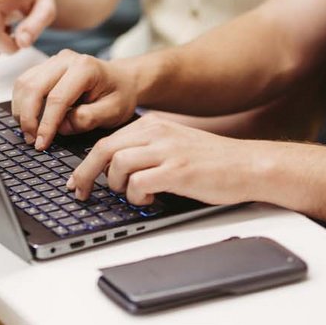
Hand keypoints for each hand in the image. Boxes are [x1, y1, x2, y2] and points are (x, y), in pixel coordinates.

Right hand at [11, 50, 137, 149]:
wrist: (122, 79)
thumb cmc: (119, 95)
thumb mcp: (113, 112)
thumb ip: (88, 119)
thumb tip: (61, 127)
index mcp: (85, 68)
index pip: (57, 98)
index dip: (46, 124)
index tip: (42, 144)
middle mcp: (65, 59)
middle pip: (34, 87)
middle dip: (28, 117)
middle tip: (32, 140)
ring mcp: (53, 61)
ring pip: (24, 83)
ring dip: (21, 110)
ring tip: (29, 132)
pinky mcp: (45, 67)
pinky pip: (25, 82)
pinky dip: (21, 102)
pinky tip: (29, 119)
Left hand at [68, 114, 266, 205]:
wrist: (247, 165)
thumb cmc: (211, 162)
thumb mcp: (173, 145)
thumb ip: (145, 150)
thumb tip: (112, 171)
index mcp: (152, 125)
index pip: (106, 140)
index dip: (86, 163)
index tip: (77, 181)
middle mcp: (156, 132)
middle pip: (104, 149)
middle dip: (86, 174)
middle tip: (81, 193)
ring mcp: (167, 150)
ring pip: (118, 164)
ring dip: (118, 186)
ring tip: (133, 195)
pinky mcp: (178, 171)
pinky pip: (140, 182)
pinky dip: (137, 196)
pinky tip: (150, 199)